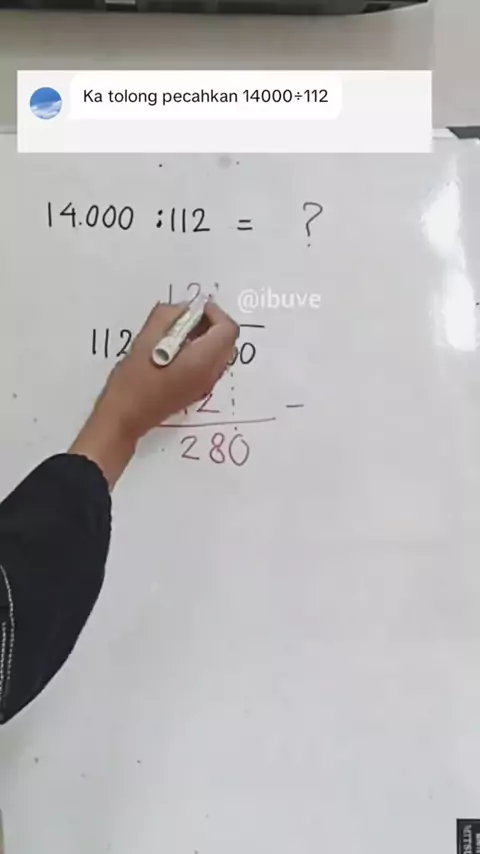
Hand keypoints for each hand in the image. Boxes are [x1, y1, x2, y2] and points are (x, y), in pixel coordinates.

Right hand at [70, 300, 238, 486]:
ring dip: (206, 338)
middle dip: (212, 324)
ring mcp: (205, 386)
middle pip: (228, 341)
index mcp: (203, 361)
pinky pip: (210, 366)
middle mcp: (211, 375)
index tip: (192, 309)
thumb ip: (168, 316)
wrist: (125, 418)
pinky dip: (201, 352)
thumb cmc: (133, 379)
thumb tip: (184, 309)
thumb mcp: (146, 339)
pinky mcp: (196, 392)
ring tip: (177, 334)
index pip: (228, 329)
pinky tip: (175, 351)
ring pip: (220, 354)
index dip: (214, 312)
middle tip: (185, 319)